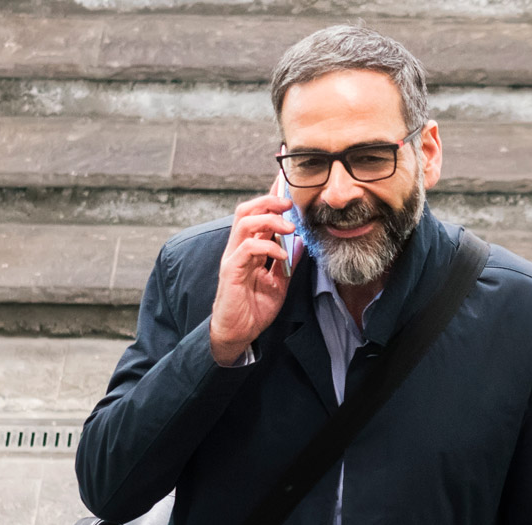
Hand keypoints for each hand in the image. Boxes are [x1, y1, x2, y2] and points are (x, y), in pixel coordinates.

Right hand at [210, 174, 294, 365]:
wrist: (237, 334)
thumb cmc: (253, 309)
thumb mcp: (279, 283)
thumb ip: (287, 262)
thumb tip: (300, 242)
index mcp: (249, 248)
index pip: (258, 215)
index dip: (271, 197)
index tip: (286, 184)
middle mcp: (238, 248)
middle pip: (247, 210)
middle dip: (268, 201)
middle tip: (290, 203)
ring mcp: (233, 258)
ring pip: (244, 223)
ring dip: (269, 220)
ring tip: (289, 227)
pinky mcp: (231, 271)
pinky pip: (247, 249)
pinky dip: (267, 247)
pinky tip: (282, 256)